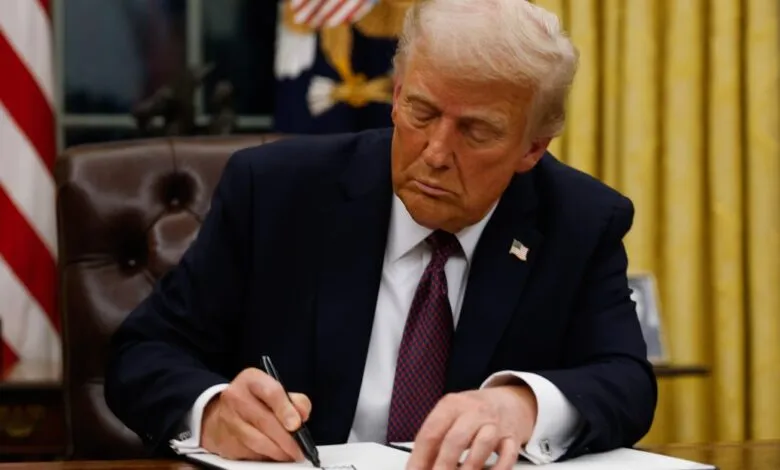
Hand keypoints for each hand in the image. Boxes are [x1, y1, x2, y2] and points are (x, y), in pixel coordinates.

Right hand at [201, 368, 311, 460]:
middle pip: (264, 420)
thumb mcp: (276, 391)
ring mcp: (228, 420)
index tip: (296, 425)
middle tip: (299, 448)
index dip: (285, 409)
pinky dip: (266, 456)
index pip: (271, 392)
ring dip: (277, 451)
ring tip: (291, 454)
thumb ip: (294, 401)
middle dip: (286, 438)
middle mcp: (236, 397)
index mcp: (251, 379)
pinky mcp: (225, 440)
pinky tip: (276, 455)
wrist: (224, 413)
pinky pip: (249, 452)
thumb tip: (301, 415)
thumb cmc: (256, 401)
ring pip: (256, 440)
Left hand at [406, 385, 537, 469]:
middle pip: (455, 439)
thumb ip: (435, 438)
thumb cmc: (474, 412)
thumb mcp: (451, 415)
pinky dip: (499, 468)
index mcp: (452, 405)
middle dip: (443, 465)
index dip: (419, 458)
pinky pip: (508, 454)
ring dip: (469, 467)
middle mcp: (474, 411)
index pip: (431, 432)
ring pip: (483, 444)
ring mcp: (494, 423)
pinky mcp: (512, 437)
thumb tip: (418, 466)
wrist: (510, 401)